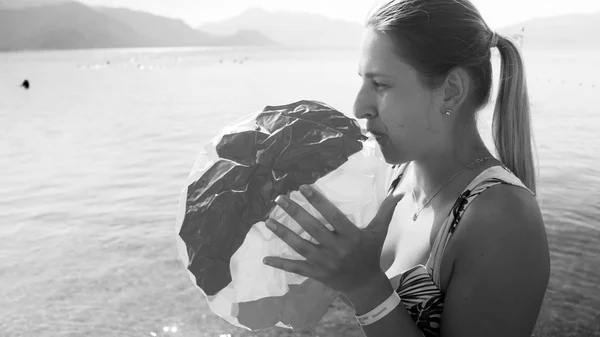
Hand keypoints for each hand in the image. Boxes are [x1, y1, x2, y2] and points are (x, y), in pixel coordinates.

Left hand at [263, 184, 404, 295]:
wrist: (365, 284)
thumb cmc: (370, 254)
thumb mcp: (379, 232)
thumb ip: (385, 211)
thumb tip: (398, 192)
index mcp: (351, 236)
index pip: (332, 215)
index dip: (318, 201)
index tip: (303, 187)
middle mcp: (336, 248)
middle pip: (312, 228)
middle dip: (295, 212)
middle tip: (279, 198)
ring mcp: (324, 262)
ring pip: (300, 246)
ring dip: (283, 233)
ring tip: (267, 220)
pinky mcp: (316, 273)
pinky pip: (296, 268)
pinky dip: (281, 264)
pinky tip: (265, 259)